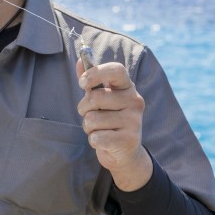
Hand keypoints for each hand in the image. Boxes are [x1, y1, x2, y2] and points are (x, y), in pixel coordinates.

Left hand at [76, 60, 151, 190]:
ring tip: (100, 130)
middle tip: (90, 115)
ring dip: (88, 127)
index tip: (82, 83)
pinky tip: (104, 142)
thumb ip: (90, 81)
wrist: (125, 153)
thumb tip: (79, 60)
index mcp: (127, 87)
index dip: (96, 73)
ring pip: (92, 119)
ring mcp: (134, 121)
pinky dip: (94, 140)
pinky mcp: (129, 140)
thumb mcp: (100, 98)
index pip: (116, 70)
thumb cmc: (109, 120)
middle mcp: (135, 101)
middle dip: (84, 108)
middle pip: (96, 97)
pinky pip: (97, 137)